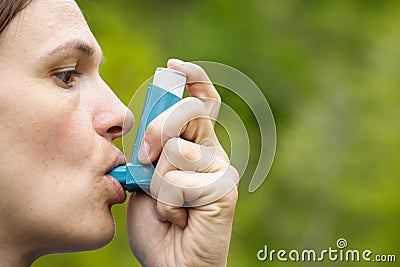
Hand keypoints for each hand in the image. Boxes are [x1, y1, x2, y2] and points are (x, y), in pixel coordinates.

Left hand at [126, 59, 238, 266]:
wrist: (170, 263)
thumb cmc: (157, 224)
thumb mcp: (146, 179)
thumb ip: (152, 151)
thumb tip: (151, 130)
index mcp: (195, 146)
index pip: (202, 102)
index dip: (193, 78)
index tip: (174, 66)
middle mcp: (212, 152)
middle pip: (187, 112)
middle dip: (157, 130)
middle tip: (145, 160)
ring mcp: (220, 170)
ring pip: (177, 150)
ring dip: (158, 182)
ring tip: (166, 206)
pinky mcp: (223, 190)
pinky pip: (181, 180)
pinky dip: (168, 204)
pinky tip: (179, 220)